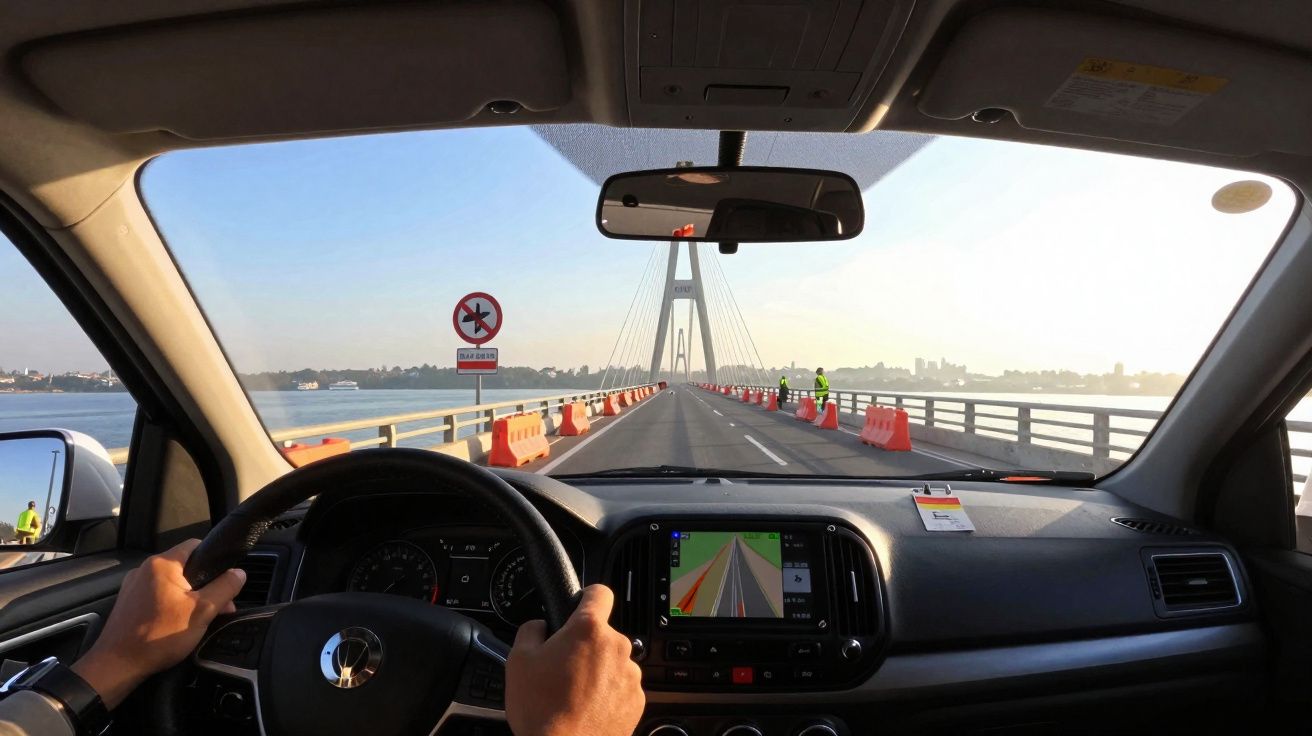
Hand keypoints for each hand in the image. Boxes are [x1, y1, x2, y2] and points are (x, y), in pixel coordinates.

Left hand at [71, 539, 245, 708]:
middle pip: (185, 567)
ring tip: (198, 619)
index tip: (225, 581)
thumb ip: (225, 588)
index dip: (215, 560)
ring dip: (188, 597)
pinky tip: (176, 625)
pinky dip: (170, 605)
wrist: (118, 665)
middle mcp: (144, 569)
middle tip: (218, 608)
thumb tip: (239, 573)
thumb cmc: (160, 635)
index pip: (196, 545)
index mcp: (163, 563)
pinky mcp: (127, 603)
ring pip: (171, 583)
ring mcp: (132, 586)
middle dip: (205, 585)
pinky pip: (157, 596)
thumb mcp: (202, 611)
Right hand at [506, 585, 644, 735]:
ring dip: (597, 670)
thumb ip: (531, 630)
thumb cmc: (542, 710)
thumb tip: (540, 625)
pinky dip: (607, 693)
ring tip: (573, 693)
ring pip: (612, 661)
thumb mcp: (518, 660)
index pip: (600, 593)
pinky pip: (621, 686)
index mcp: (589, 630)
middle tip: (562, 666)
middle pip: (602, 634)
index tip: (580, 605)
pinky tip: (587, 707)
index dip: (587, 596)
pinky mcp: (637, 700)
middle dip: (585, 644)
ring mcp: (630, 675)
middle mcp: (616, 647)